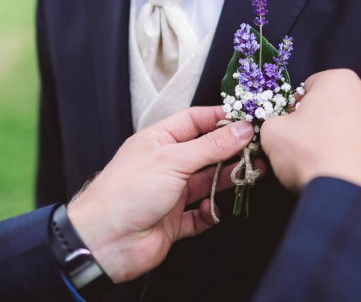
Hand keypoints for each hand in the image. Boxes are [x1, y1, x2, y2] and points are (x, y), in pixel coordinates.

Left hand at [67, 107, 253, 282]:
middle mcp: (166, 164)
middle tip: (256, 148)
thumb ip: (211, 146)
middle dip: (230, 150)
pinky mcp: (174, 221)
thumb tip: (242, 129)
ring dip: (228, 179)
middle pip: (206, 152)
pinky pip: (200, 214)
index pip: (195, 121)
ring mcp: (171, 193)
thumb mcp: (173, 159)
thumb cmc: (128, 191)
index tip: (247, 118)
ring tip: (252, 173)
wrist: (104, 242)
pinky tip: (212, 209)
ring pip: (207, 182)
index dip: (221, 118)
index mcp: (159, 141)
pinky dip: (209, 212)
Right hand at [261, 69, 360, 224]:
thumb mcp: (273, 134)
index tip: (297, 129)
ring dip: (357, 141)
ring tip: (341, 167)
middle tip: (317, 149)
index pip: (314, 86)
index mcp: (341, 82)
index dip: (301, 108)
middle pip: (346, 105)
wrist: (354, 199)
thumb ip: (277, 122)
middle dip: (332, 121)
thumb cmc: (312, 158)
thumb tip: (284, 127)